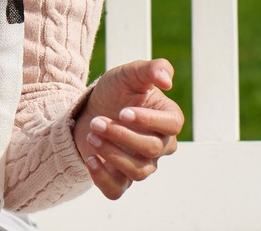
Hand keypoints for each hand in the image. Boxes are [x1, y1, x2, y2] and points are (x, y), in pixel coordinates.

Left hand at [74, 58, 183, 198]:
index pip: (171, 125)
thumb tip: (166, 79)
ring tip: (91, 135)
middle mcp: (160, 146)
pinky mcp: (119, 178)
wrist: (90, 108)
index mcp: (168, 120)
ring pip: (138, 171)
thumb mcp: (129, 74)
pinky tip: (91, 160)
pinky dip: (103, 179)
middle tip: (97, 122)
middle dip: (121, 135)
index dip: (147, 121)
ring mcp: (141, 164)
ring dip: (112, 154)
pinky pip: (117, 190)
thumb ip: (150, 69)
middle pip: (151, 149)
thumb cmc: (117, 91)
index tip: (123, 111)